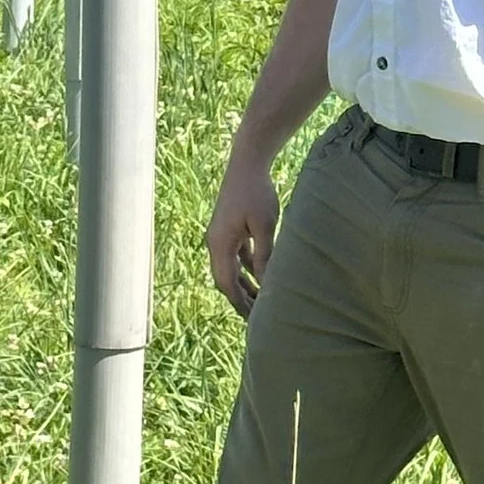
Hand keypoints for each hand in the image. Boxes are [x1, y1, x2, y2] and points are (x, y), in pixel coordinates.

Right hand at [206, 145, 280, 317]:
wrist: (247, 163)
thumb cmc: (257, 192)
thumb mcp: (265, 225)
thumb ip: (264, 255)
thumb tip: (267, 283)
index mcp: (219, 244)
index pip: (226, 283)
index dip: (239, 303)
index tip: (253, 320)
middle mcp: (215, 243)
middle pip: (226, 280)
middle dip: (241, 299)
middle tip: (259, 319)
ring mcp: (221, 237)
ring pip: (231, 269)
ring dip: (245, 286)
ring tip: (262, 303)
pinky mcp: (230, 230)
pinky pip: (236, 257)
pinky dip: (247, 270)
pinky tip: (262, 279)